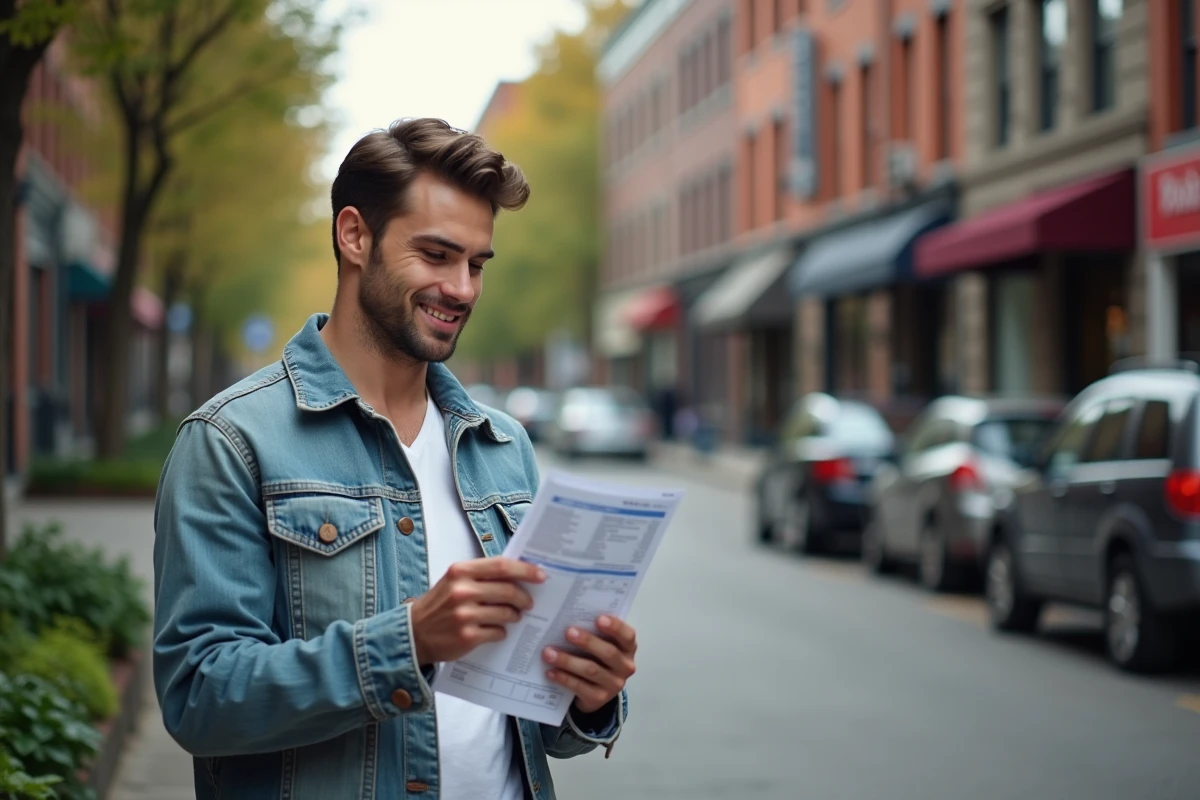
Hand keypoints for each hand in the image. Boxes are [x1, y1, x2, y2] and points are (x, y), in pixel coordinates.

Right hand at [410, 557, 545, 665]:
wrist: (413, 633)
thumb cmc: (439, 604)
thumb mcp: (455, 581)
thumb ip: (482, 575)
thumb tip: (518, 574)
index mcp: (461, 571)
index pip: (502, 566)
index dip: (525, 570)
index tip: (541, 575)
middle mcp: (462, 591)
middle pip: (508, 590)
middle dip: (524, 598)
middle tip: (529, 602)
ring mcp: (465, 615)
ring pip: (507, 613)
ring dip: (515, 616)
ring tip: (513, 616)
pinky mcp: (467, 636)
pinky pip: (498, 632)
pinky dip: (502, 631)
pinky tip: (496, 630)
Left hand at [542, 615, 636, 714]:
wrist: (596, 690)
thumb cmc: (597, 658)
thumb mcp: (601, 644)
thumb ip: (595, 632)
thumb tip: (570, 617)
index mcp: (628, 648)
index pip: (627, 636)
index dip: (615, 627)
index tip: (598, 618)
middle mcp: (625, 667)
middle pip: (609, 653)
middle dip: (587, 641)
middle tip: (568, 632)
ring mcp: (613, 685)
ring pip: (591, 670)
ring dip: (568, 660)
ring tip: (548, 653)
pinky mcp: (599, 698)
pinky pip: (580, 687)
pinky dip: (564, 678)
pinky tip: (550, 671)